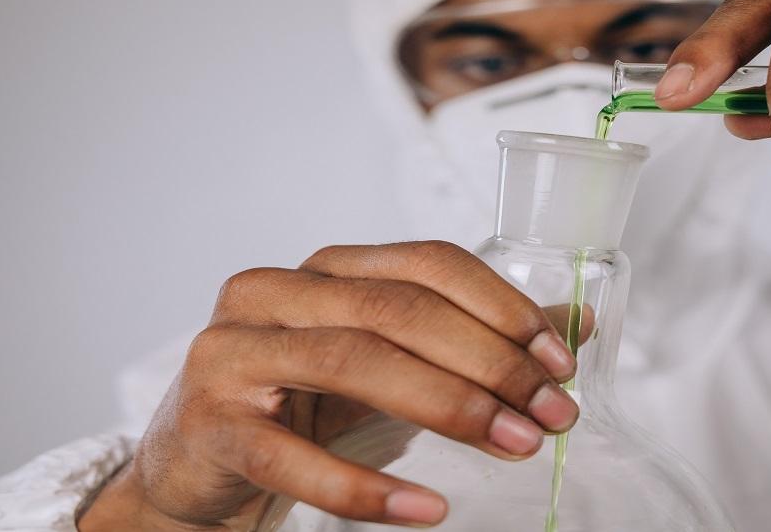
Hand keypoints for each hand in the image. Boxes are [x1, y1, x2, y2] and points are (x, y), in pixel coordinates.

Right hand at [78, 241, 583, 529]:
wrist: (193, 464)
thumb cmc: (300, 404)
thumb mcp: (389, 362)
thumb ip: (472, 340)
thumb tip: (576, 326)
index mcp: (326, 268)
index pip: (427, 263)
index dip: (502, 306)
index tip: (559, 361)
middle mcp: (275, 292)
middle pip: (398, 310)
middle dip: (489, 361)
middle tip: (550, 412)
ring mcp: (235, 353)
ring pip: (353, 362)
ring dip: (448, 406)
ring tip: (513, 444)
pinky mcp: (211, 423)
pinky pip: (294, 456)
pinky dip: (366, 487)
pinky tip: (427, 508)